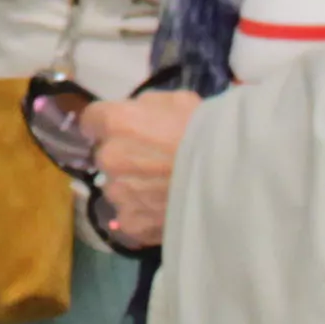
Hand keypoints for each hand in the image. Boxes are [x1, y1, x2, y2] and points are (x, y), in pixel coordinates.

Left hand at [84, 91, 198, 250]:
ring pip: (116, 187)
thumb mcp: (176, 100)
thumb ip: (143, 108)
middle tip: (153, 160)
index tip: (121, 130)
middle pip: (104, 155)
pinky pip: (129, 216)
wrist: (234, 175)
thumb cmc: (208, 131)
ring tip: (163, 187)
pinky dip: (143, 213)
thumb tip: (132, 116)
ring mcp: (118, 194)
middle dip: (123, 156)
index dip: (105, 124)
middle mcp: (109, 157)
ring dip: (132, 186)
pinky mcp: (131, 222)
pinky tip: (166, 208)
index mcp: (116, 122)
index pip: (90, 120)